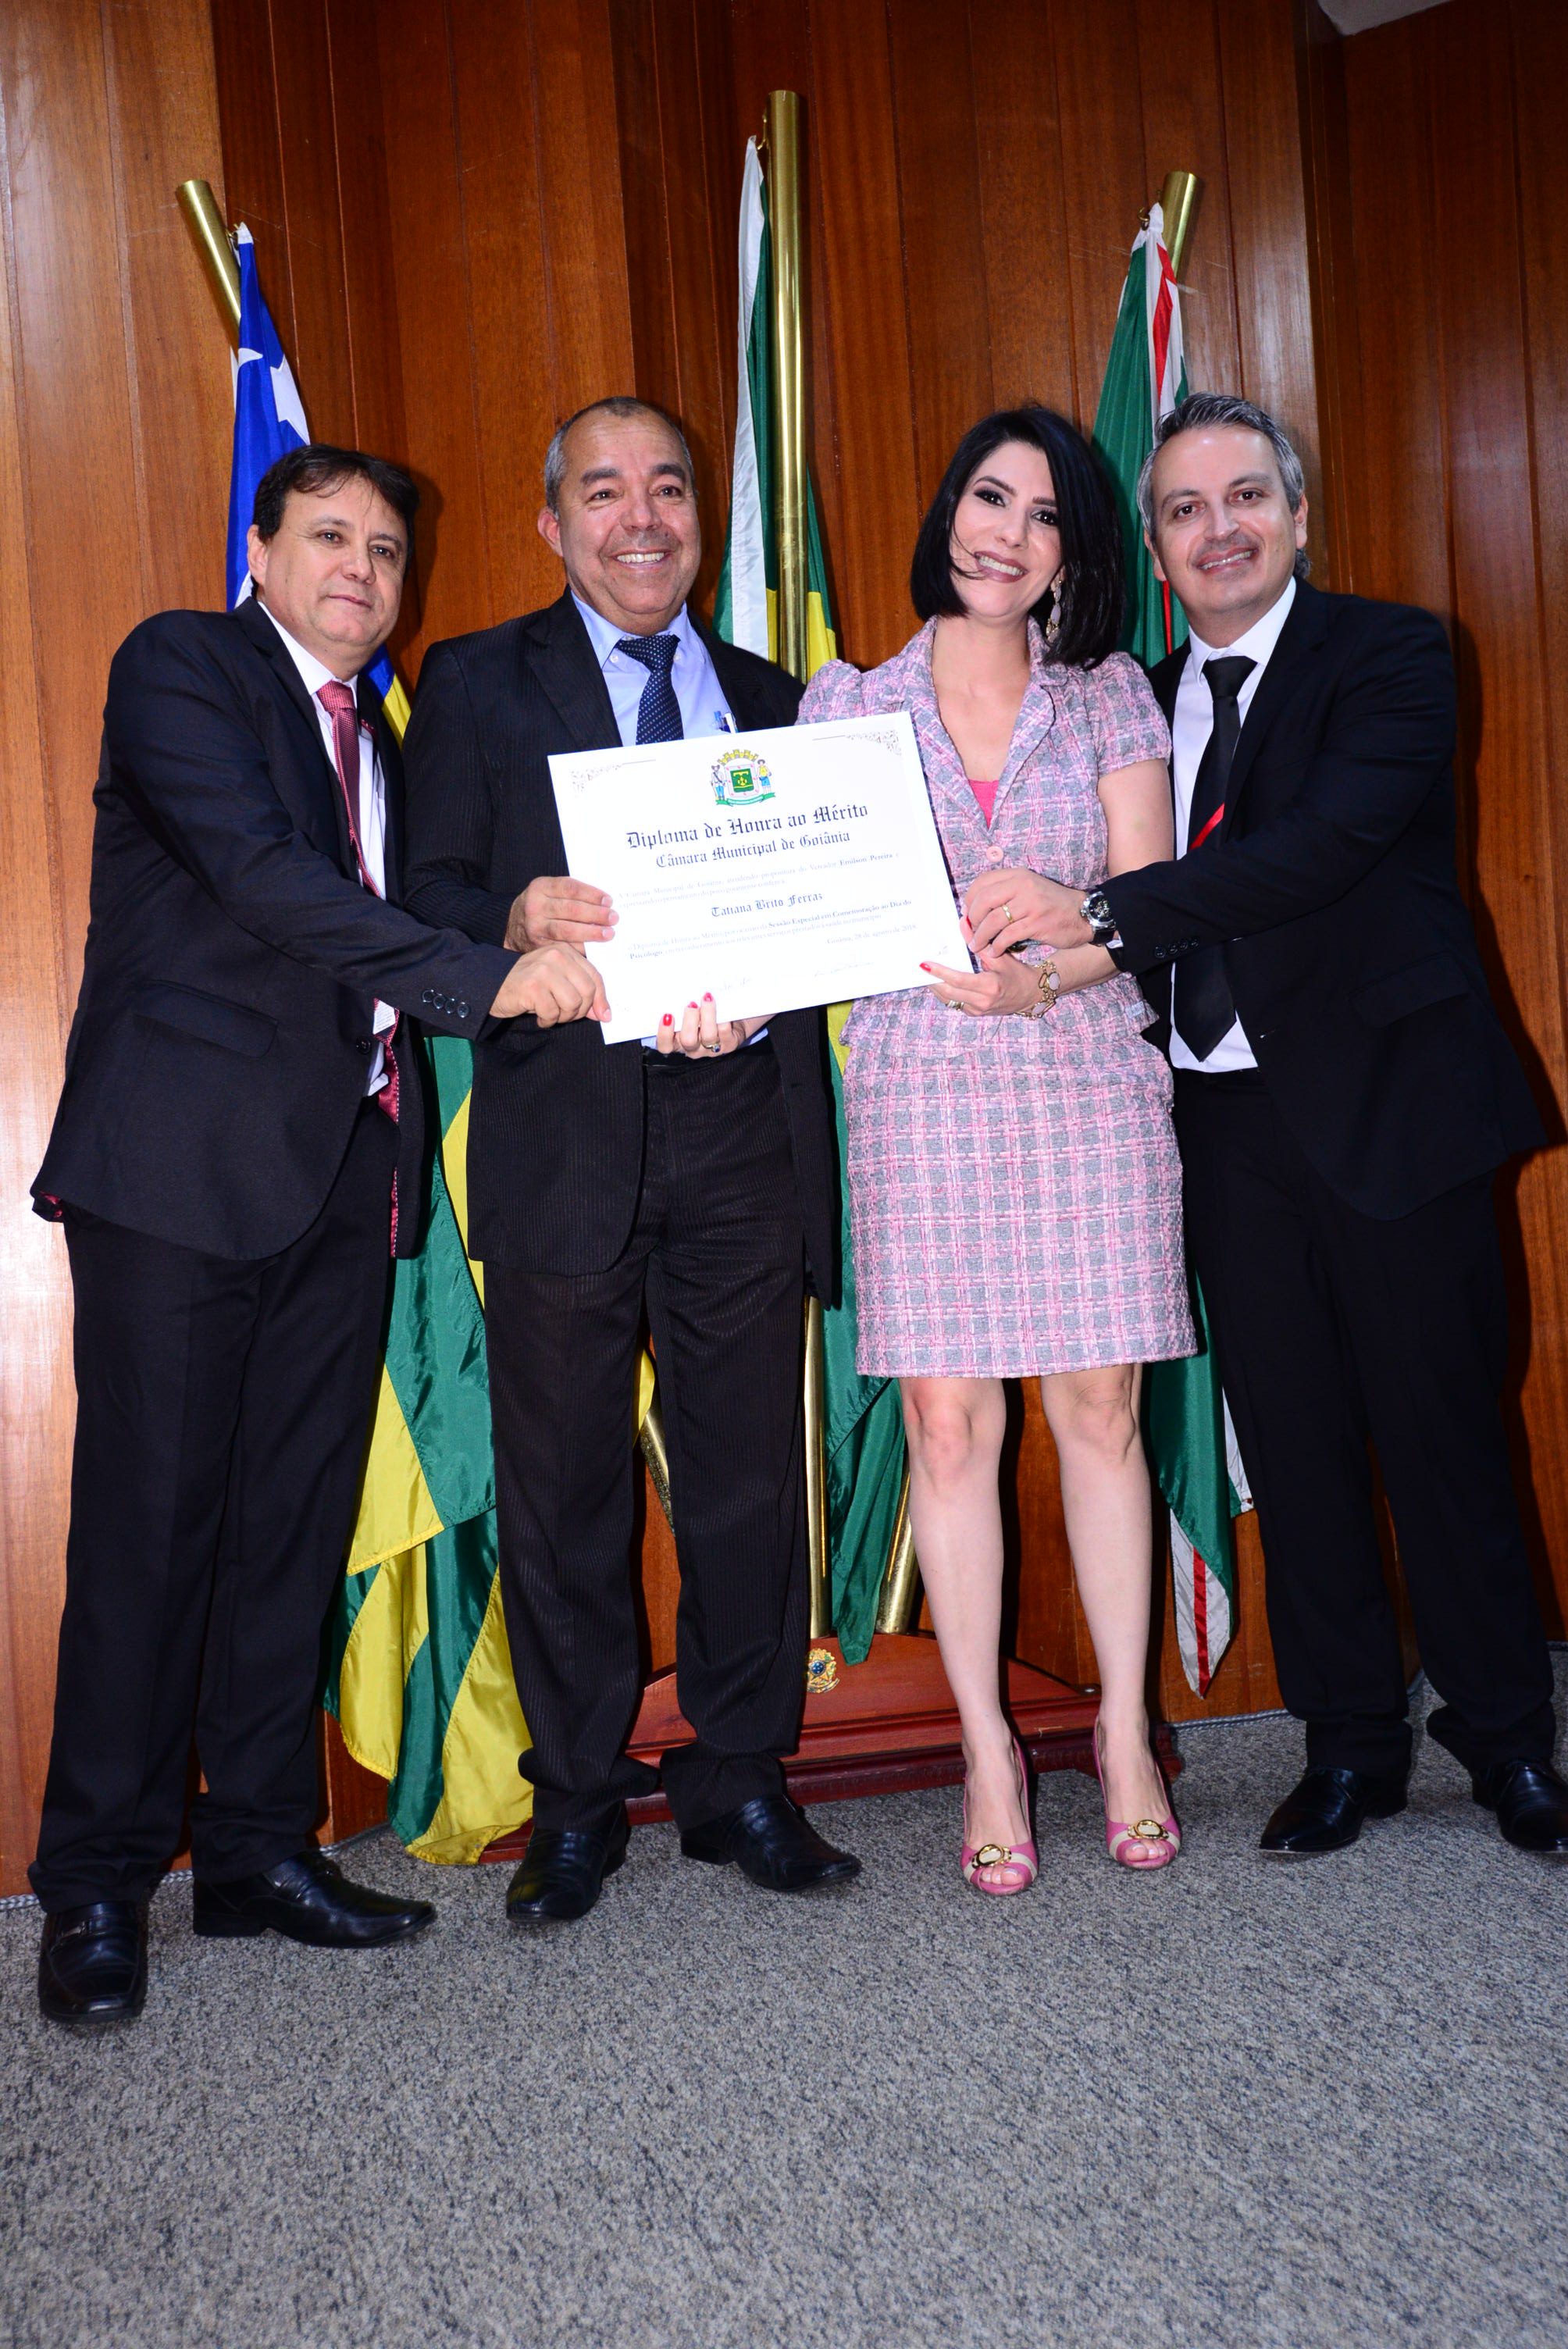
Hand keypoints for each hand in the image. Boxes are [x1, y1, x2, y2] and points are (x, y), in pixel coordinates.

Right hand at [490, 945, 608, 1025]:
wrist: (493, 985)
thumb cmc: (529, 985)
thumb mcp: (557, 983)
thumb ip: (580, 993)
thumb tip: (603, 1013)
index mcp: (566, 951)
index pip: (595, 976)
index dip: (601, 999)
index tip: (603, 1016)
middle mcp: (556, 956)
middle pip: (586, 991)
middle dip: (580, 1011)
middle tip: (565, 1015)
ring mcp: (543, 969)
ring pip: (572, 1003)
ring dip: (563, 1017)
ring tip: (551, 1014)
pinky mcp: (532, 986)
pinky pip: (552, 1012)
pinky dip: (547, 1020)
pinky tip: (538, 1016)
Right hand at [504, 876, 615, 950]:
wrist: (515, 925)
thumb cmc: (542, 905)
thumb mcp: (550, 891)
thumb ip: (572, 894)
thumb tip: (604, 903)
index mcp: (540, 887)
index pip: (570, 888)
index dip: (592, 894)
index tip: (608, 900)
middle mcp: (535, 906)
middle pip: (571, 909)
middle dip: (595, 914)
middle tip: (613, 918)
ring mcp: (535, 927)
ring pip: (567, 930)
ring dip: (591, 932)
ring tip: (608, 933)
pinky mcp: (537, 945)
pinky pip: (563, 947)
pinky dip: (581, 948)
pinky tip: (595, 948)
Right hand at [655, 993, 756, 1057]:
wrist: (734, 1015)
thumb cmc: (704, 1011)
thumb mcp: (690, 1009)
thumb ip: (680, 1006)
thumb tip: (674, 989)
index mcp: (679, 1041)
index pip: (665, 1046)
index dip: (664, 1034)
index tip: (668, 1015)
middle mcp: (694, 1048)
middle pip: (688, 1041)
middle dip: (690, 1019)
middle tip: (692, 1004)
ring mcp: (712, 1048)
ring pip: (708, 1036)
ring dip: (707, 1014)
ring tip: (707, 998)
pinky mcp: (729, 1044)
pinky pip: (724, 1031)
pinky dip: (722, 1016)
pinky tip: (721, 1005)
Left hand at [920, 953, 1039, 1018]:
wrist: (1030, 995)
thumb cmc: (1017, 974)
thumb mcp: (1001, 957)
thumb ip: (979, 942)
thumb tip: (962, 923)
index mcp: (990, 987)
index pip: (958, 980)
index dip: (940, 972)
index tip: (925, 964)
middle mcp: (982, 1002)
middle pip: (948, 992)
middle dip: (931, 980)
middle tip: (920, 967)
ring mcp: (977, 1010)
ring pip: (948, 1000)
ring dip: (935, 987)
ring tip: (925, 973)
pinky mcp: (974, 1013)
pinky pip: (954, 1003)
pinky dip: (944, 992)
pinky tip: (938, 981)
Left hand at [965, 869, 1090, 952]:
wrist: (1083, 914)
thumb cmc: (1051, 905)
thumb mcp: (1028, 889)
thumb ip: (1004, 894)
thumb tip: (973, 908)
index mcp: (1017, 875)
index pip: (982, 882)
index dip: (969, 899)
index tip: (967, 914)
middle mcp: (1022, 886)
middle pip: (983, 900)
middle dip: (972, 919)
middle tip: (971, 932)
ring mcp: (1030, 904)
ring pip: (993, 920)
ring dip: (981, 936)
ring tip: (977, 946)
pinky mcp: (1037, 922)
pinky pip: (1008, 935)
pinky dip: (997, 945)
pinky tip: (995, 951)